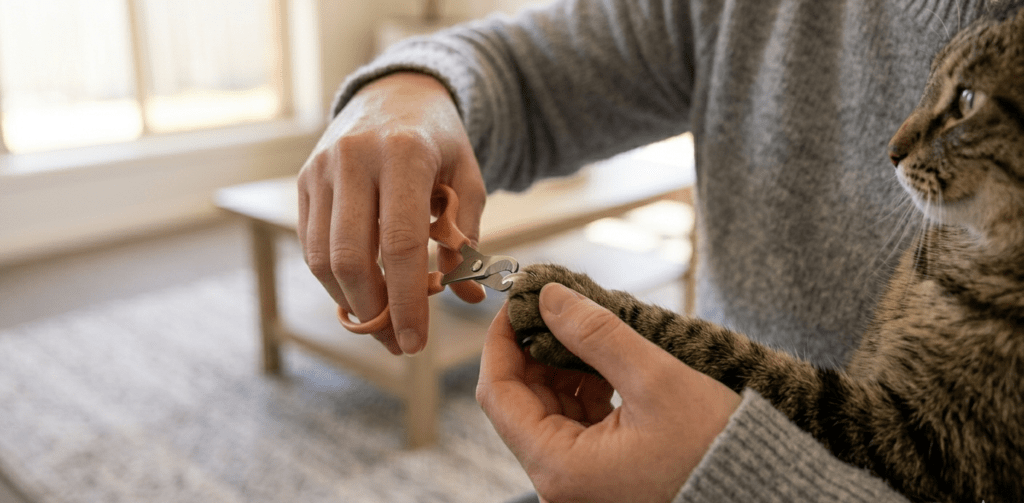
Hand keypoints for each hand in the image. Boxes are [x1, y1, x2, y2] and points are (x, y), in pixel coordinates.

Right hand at [298, 72, 486, 354]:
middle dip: (372, 311)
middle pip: (351, 257)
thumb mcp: (467, 179)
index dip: (406, 300)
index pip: (400, 244)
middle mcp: (354, 159)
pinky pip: (310, 244)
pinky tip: (361, 294)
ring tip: (380, 324)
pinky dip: (333, 280)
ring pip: (322, 257)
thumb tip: (466, 297)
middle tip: (396, 343)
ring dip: (349, 302)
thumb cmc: (439, 143)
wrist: (395, 93)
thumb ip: (466, 236)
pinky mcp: (305, 180)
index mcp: (403, 154)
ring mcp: (322, 168)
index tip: (414, 342)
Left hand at [477, 284, 741, 502]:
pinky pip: (574, 423)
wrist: (762, 490)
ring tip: (585, 327)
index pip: (498, 395)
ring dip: (559, 365)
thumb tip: (548, 297)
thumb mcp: (656, 380)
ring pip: (546, 410)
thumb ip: (596, 334)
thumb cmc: (716, 449)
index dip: (500, 342)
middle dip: (533, 348)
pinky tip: (604, 359)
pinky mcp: (601, 475)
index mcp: (560, 467)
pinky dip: (582, 387)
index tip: (516, 303)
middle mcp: (560, 481)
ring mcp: (579, 481)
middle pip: (520, 402)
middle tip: (555, 304)